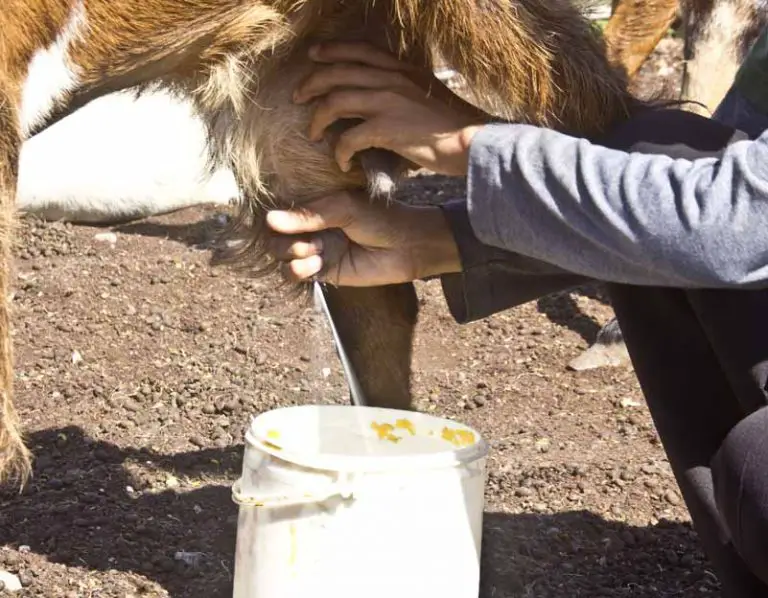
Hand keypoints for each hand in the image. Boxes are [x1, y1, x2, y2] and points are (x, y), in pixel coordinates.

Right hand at [266, 191, 461, 285]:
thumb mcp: (343, 208)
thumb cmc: (381, 219)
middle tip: (309, 241)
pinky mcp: (323, 272)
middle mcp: (312, 229)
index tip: (276, 221)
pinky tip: (316, 263)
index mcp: (315, 207)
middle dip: (284, 240)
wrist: (407, 246)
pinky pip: (295, 274)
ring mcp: (316, 250)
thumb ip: (308, 215)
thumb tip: (269, 220)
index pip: (280, 212)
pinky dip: (297, 270)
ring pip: (281, 256)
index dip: (273, 218)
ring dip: (291, 255)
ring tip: (315, 252)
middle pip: (275, 237)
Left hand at [293, 41, 485, 176]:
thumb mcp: (426, 95)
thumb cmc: (451, 126)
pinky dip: (339, 152)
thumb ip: (402, 90)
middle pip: (336, 73)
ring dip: (317, 119)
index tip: (313, 56)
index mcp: (401, 69)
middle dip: (311, 84)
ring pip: (334, 101)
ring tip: (312, 134)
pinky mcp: (386, 128)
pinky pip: (348, 137)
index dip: (332, 50)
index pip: (359, 50)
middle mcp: (391, 78)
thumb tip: (380, 99)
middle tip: (298, 98)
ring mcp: (388, 101)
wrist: (471, 142)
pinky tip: (341, 163)